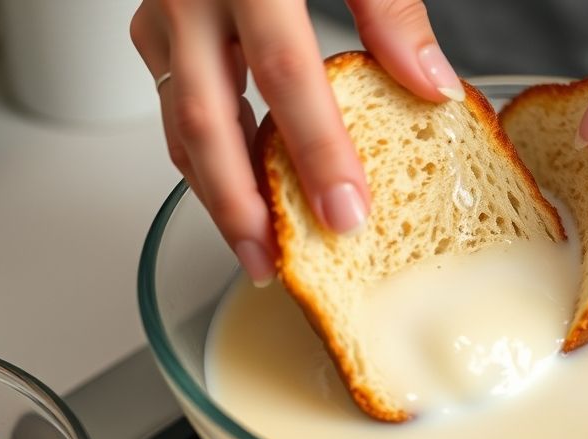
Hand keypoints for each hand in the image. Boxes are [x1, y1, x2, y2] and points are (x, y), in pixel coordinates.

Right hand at [130, 0, 462, 284]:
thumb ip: (387, 8)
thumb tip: (431, 83)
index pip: (286, 74)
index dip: (317, 151)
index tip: (348, 214)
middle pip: (208, 122)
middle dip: (240, 205)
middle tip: (271, 264)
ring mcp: (163, 14)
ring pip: (179, 124)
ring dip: (214, 194)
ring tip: (253, 246)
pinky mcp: (155, 28)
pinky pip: (173, 106)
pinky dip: (202, 156)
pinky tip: (233, 189)